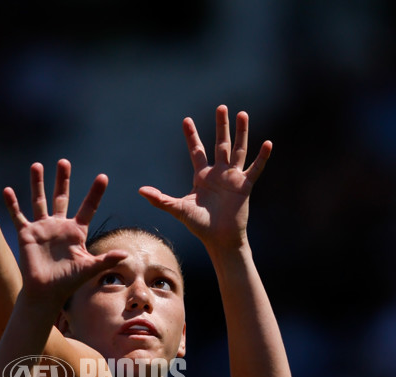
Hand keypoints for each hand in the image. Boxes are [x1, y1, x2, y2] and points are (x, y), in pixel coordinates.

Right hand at [3, 160, 125, 304]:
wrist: (45, 293)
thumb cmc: (68, 283)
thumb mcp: (88, 269)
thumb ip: (106, 260)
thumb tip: (126, 255)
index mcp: (76, 232)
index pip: (88, 208)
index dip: (95, 193)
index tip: (103, 177)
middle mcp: (59, 226)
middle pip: (62, 197)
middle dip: (63, 180)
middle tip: (64, 162)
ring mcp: (42, 228)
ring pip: (39, 200)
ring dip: (38, 183)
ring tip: (37, 165)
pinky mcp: (27, 234)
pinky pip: (18, 215)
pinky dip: (12, 204)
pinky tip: (7, 190)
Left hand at [139, 105, 271, 254]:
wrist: (219, 239)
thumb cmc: (199, 225)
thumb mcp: (178, 209)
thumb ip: (160, 199)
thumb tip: (140, 191)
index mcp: (202, 176)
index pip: (196, 151)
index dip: (191, 136)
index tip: (186, 120)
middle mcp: (218, 173)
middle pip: (220, 144)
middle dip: (221, 126)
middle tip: (221, 107)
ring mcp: (233, 178)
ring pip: (238, 150)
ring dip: (241, 133)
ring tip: (242, 114)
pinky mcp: (245, 186)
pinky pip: (255, 169)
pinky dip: (262, 157)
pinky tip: (268, 143)